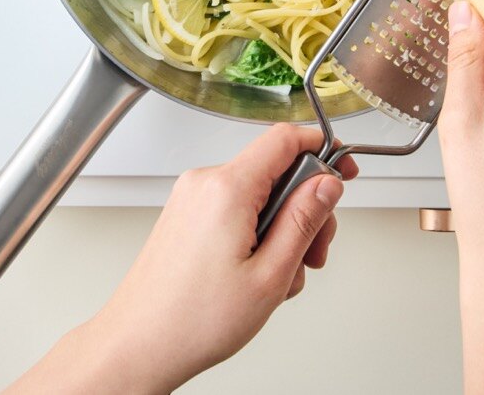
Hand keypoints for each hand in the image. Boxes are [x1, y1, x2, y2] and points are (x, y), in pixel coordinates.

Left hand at [7, 124, 357, 394]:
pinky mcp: (186, 215)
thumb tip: (328, 184)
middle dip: (305, 208)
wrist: (139, 345)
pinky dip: (256, 233)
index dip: (323, 148)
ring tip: (281, 276)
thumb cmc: (193, 320)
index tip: (343, 170)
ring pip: (258, 194)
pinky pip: (236, 208)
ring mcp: (191, 199)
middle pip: (276, 170)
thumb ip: (304, 220)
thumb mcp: (270, 274)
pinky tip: (257, 273)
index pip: (285, 138)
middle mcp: (204, 183)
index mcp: (227, 189)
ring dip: (282, 228)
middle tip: (313, 251)